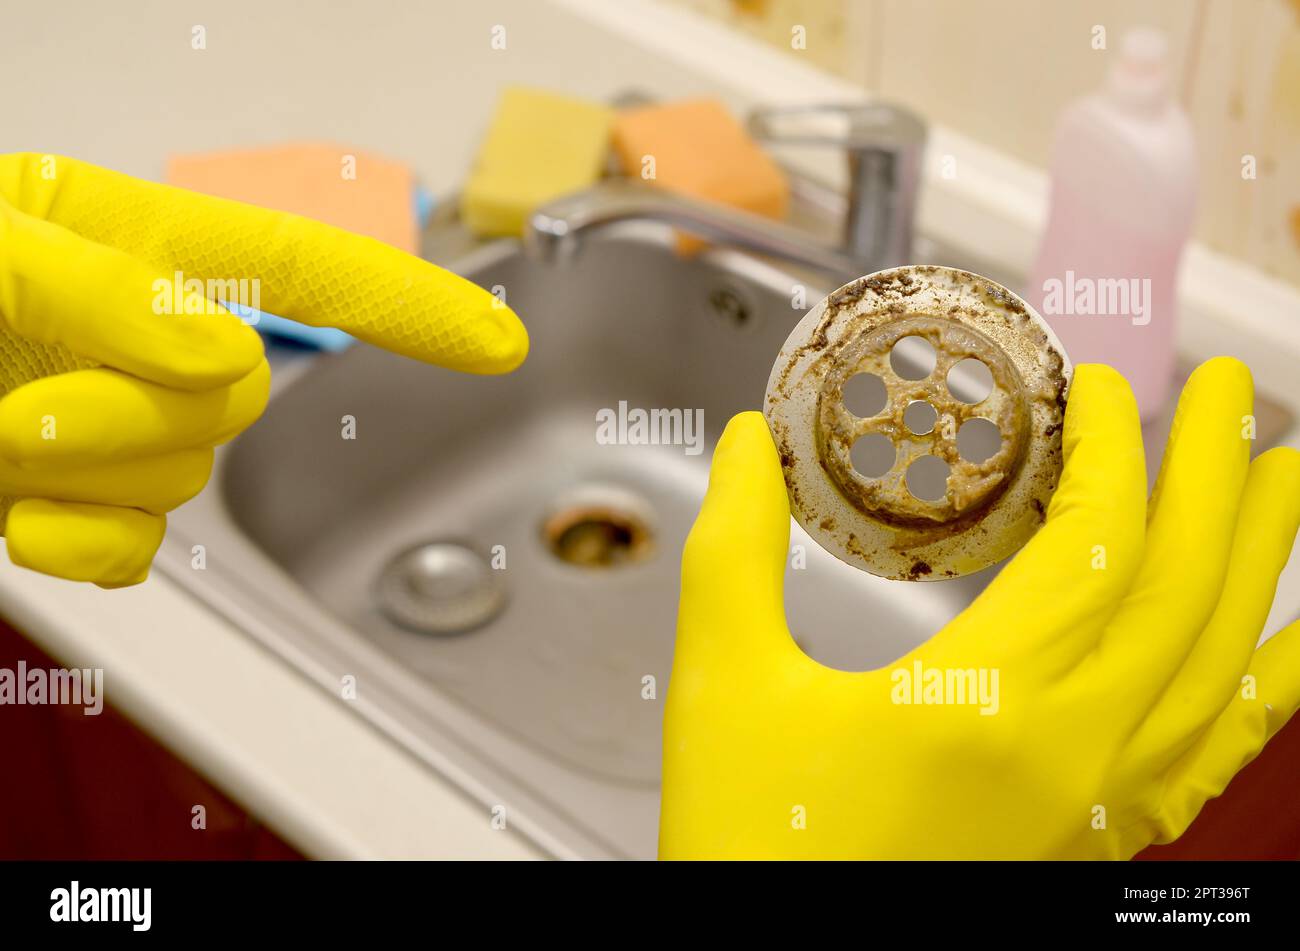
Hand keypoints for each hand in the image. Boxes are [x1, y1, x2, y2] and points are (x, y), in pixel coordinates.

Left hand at [0, 153, 526, 586]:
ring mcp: (106, 422)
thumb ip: (104, 287)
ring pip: (182, 480)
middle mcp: (141, 333)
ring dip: (83, 475)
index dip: (414, 306)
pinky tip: (16, 511)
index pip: (311, 270)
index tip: (499, 342)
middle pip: (240, 399)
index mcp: (139, 242)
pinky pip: (130, 551)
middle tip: (24, 414)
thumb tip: (217, 350)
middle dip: (137, 418)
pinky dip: (78, 545)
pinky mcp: (65, 501)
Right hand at [660, 358, 1299, 858]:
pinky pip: (1217, 754)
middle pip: (1184, 588)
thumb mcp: (723, 683)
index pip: (1096, 543)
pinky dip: (1266, 687)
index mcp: (984, 701)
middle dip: (1216, 472)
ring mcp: (1100, 804)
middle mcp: (1072, 752)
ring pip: (1224, 666)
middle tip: (1224, 388)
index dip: (1109, 446)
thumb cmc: (756, 843)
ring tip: (1287, 476)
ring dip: (1262, 560)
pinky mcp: (1097, 839)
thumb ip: (735, 550)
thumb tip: (751, 447)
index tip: (1095, 381)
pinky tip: (1282, 651)